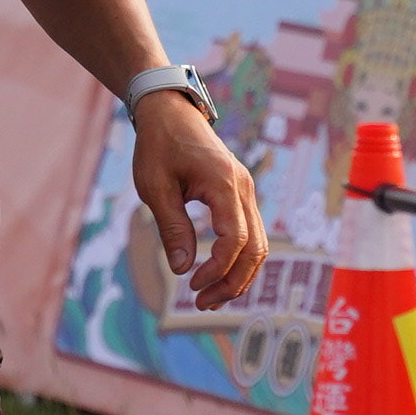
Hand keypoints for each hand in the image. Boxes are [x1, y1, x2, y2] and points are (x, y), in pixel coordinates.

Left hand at [130, 89, 266, 312]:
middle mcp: (243, 188)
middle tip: (201, 304)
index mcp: (223, 183)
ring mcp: (246, 191)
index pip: (235, 239)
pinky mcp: (240, 194)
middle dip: (232, 282)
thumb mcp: (155, 187)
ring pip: (259, 244)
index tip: (191, 285)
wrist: (170, 111)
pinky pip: (250, 233)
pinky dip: (239, 259)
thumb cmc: (158, 144)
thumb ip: (172, 227)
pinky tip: (217, 275)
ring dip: (239, 275)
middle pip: (256, 248)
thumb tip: (182, 269)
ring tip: (209, 298)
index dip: (218, 269)